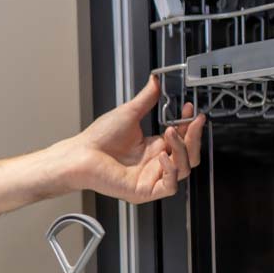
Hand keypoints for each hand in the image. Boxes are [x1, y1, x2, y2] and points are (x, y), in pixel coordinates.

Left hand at [64, 75, 205, 203]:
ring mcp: (150, 178)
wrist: (79, 154)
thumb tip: (155, 81)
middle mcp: (154, 164)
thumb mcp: (129, 113)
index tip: (191, 110)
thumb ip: (146, 98)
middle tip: (191, 121)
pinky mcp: (144, 191)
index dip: (191, 126)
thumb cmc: (97, 140)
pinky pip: (170, 186)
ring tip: (172, 132)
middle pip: (189, 156)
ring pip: (183, 170)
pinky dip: (171, 171)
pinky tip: (163, 156)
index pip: (182, 140)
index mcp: (152, 148)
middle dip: (193, 137)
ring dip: (183, 150)